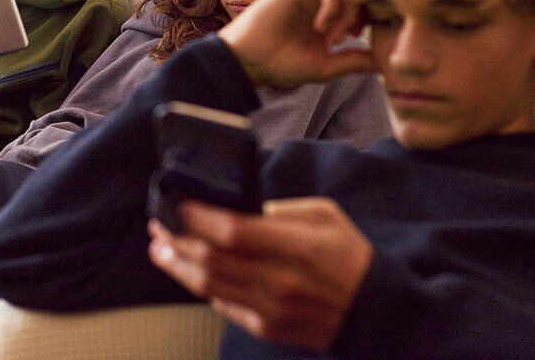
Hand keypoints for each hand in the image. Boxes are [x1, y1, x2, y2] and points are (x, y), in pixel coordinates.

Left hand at [148, 198, 372, 350]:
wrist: (377, 312)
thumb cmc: (351, 257)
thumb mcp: (325, 216)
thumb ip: (282, 210)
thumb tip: (245, 210)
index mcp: (295, 246)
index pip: (231, 231)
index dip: (198, 218)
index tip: (180, 205)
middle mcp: (279, 280)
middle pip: (211, 260)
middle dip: (177, 241)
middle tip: (157, 228)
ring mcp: (270, 308)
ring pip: (209, 285)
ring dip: (178, 266)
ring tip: (159, 251)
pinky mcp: (267, 328)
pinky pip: (224, 306)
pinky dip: (204, 288)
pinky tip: (190, 273)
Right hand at [218, 0, 374, 86]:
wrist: (250, 59)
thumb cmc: (281, 64)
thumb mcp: (325, 66)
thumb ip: (354, 61)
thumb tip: (383, 63)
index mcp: (329, 20)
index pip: (362, 11)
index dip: (369, 23)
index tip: (360, 42)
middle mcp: (321, 2)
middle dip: (358, 20)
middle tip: (342, 42)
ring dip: (346, 15)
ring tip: (331, 38)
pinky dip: (332, 6)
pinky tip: (320, 26)